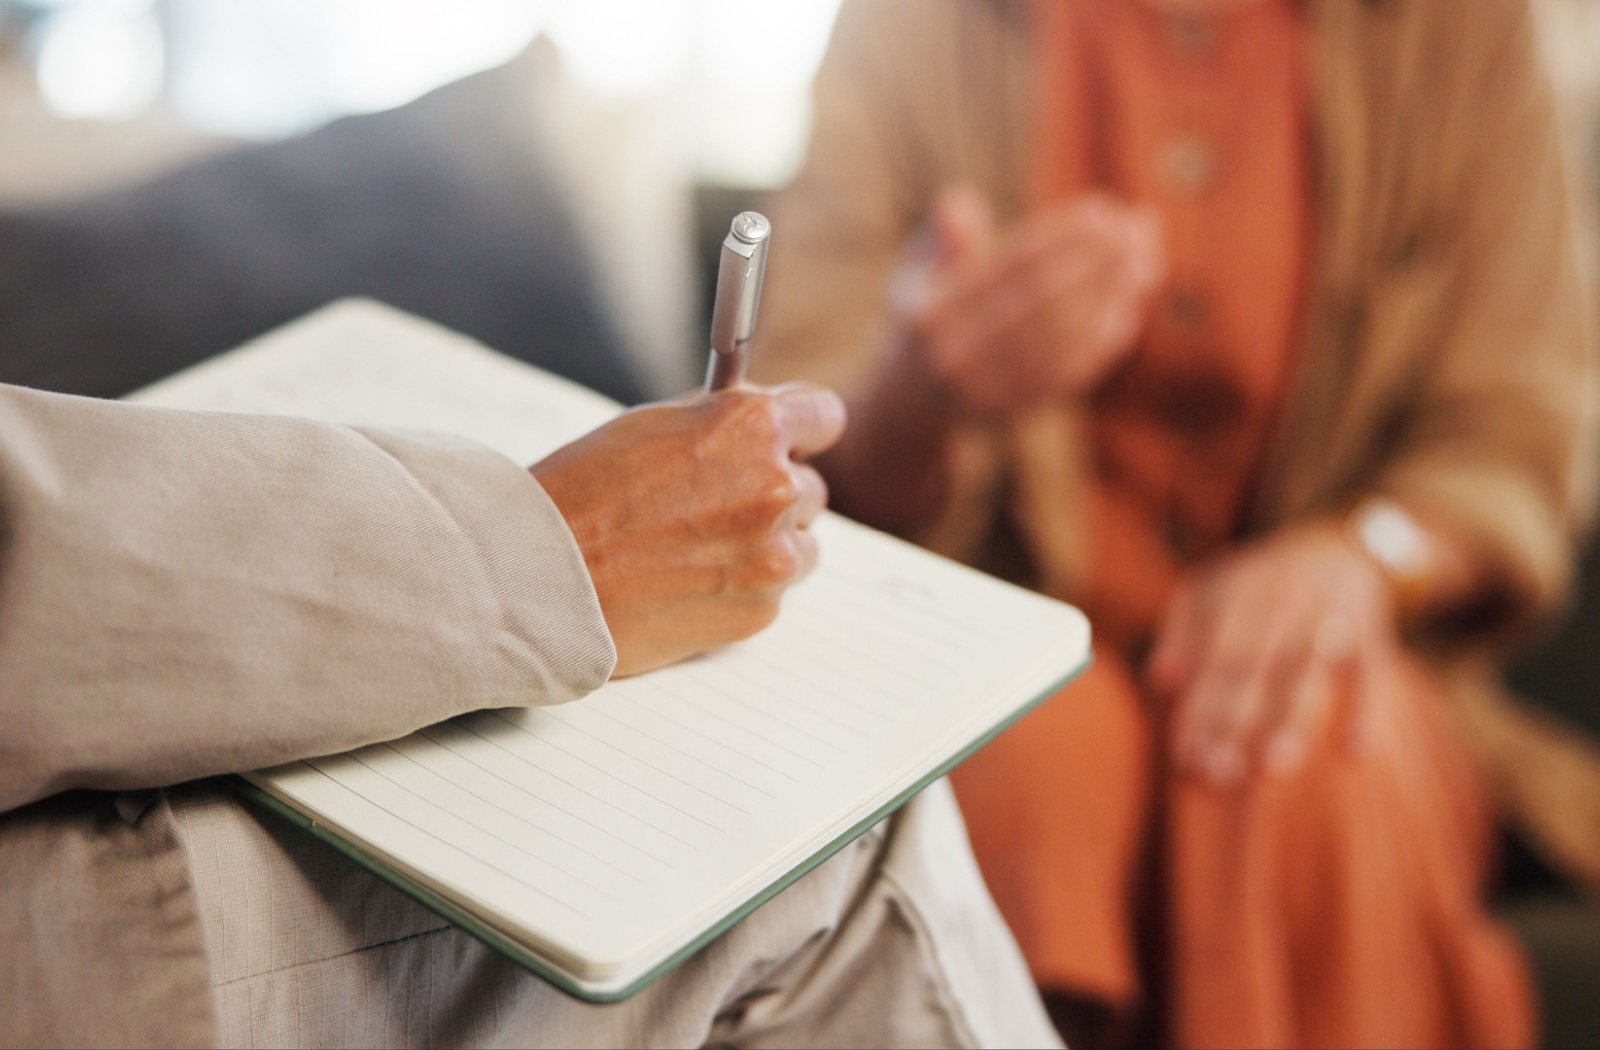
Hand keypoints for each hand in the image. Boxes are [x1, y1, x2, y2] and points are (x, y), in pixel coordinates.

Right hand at [531, 384, 846, 676]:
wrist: (541, 578)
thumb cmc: (580, 495)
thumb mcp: (653, 425)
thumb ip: (718, 423)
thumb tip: (755, 426)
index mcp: (752, 426)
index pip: (824, 416)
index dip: (804, 431)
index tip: (795, 442)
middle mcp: (775, 487)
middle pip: (810, 488)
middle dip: (772, 495)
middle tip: (718, 508)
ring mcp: (773, 556)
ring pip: (799, 546)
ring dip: (765, 547)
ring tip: (696, 551)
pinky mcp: (760, 612)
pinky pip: (770, 594)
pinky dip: (739, 590)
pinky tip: (686, 584)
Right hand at [905, 186, 1164, 415]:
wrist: (910, 403)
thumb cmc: (925, 317)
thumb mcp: (916, 273)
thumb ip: (942, 239)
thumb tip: (957, 202)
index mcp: (928, 312)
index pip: (1010, 266)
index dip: (1062, 234)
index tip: (1103, 209)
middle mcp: (954, 357)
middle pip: (1044, 301)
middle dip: (1101, 260)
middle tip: (1142, 228)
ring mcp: (985, 392)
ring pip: (1065, 339)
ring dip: (1113, 297)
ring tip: (1147, 262)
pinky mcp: (1014, 415)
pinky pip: (1070, 374)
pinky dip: (1104, 339)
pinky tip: (1129, 306)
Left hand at [1146, 524, 1398, 786]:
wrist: (1337, 541)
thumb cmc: (1259, 580)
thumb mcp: (1211, 586)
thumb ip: (1180, 630)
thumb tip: (1158, 682)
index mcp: (1237, 595)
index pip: (1213, 659)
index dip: (1199, 707)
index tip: (1184, 756)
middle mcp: (1280, 604)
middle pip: (1253, 670)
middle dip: (1233, 723)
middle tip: (1216, 774)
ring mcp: (1328, 617)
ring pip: (1306, 674)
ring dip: (1290, 721)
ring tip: (1272, 767)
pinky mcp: (1372, 631)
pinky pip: (1370, 673)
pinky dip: (1365, 711)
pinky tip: (1353, 753)